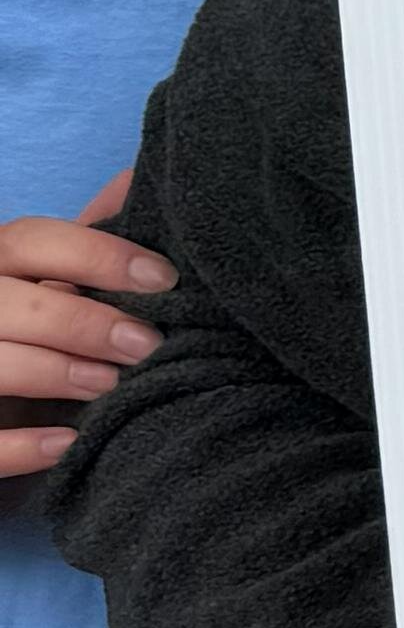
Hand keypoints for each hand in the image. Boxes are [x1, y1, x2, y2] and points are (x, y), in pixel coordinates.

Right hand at [0, 175, 169, 474]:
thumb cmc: (38, 332)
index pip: (31, 240)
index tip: (164, 279)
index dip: (97, 255)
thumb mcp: (53, 283)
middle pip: (9, 301)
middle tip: (147, 343)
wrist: (5, 401)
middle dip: (82, 321)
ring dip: (53, 371)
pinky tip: (68, 442)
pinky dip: (19, 446)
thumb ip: (87, 246)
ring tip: (112, 385)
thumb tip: (140, 181)